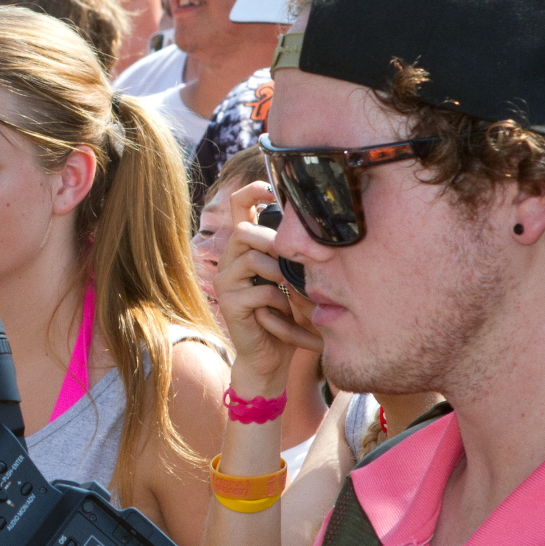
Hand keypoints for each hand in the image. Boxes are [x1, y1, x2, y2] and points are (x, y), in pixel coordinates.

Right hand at [213, 181, 322, 396]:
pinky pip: (261, 291)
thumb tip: (318, 228)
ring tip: (291, 294)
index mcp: (245, 246)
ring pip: (253, 259)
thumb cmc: (288, 314)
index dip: (253, 191)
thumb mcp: (295, 277)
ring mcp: (225, 280)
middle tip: (296, 259)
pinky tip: (284, 315)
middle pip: (245, 231)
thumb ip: (295, 253)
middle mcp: (229, 259)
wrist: (272, 356)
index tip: (274, 188)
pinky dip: (281, 304)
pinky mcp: (230, 302)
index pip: (239, 206)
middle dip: (274, 242)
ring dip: (281, 276)